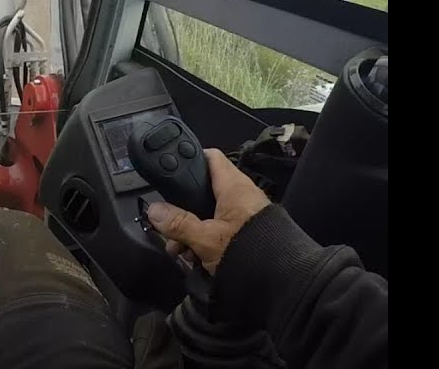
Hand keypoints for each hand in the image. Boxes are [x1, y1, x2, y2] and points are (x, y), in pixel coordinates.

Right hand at [145, 148, 269, 274]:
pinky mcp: (251, 233)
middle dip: (183, 208)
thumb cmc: (250, 251)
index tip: (170, 170)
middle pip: (205, 190)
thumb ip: (178, 224)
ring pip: (211, 213)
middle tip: (168, 223)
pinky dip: (207, 239)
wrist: (284, 282)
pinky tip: (195, 257)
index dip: (189, 159)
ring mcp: (247, 214)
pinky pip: (223, 229)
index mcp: (233, 186)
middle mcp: (243, 195)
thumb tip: (154, 210)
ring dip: (192, 229)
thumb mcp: (205, 238)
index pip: (209, 157)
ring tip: (180, 250)